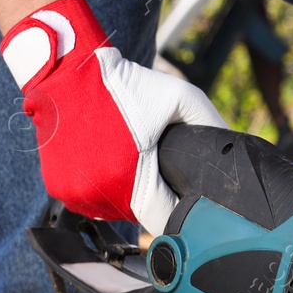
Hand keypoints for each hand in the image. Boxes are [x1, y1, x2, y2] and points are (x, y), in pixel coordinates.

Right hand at [0, 0, 225, 232]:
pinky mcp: (58, 190)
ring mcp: (74, 195)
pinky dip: (104, 188)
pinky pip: (92, 202)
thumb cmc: (125, 84)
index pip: (166, 221)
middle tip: (160, 167)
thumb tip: (234, 157)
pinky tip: (110, 162)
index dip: (183, 211)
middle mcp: (97, 195)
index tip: (191, 200)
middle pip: (143, 216)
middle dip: (157, 196)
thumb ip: (211, 126)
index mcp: (128, 181)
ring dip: (130, 195)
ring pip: (117, 211)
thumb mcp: (181, 97)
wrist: (67, 71)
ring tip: (132, 159)